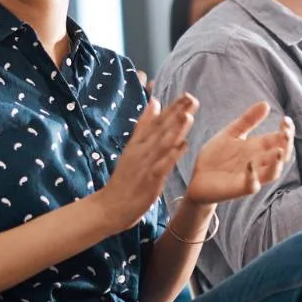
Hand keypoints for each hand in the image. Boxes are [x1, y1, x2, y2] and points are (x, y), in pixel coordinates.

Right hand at [92, 96, 197, 234]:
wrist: (110, 206)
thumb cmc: (124, 179)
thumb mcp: (132, 147)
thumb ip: (143, 126)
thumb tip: (154, 103)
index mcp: (138, 143)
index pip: (156, 122)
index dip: (171, 109)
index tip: (186, 95)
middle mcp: (141, 151)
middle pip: (160, 129)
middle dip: (176, 113)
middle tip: (191, 98)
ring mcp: (145, 165)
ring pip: (162, 144)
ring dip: (175, 130)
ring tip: (188, 115)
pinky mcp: (149, 180)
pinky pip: (162, 166)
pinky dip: (172, 155)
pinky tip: (183, 146)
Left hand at [185, 102, 294, 205]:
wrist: (198, 177)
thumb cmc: (217, 156)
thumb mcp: (231, 133)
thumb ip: (248, 121)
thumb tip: (265, 103)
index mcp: (259, 148)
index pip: (280, 139)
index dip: (286, 130)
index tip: (285, 120)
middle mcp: (259, 163)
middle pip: (281, 156)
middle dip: (286, 145)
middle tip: (286, 133)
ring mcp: (251, 177)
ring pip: (272, 173)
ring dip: (277, 163)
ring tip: (278, 151)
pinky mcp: (239, 188)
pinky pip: (251, 185)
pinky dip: (253, 176)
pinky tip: (250, 165)